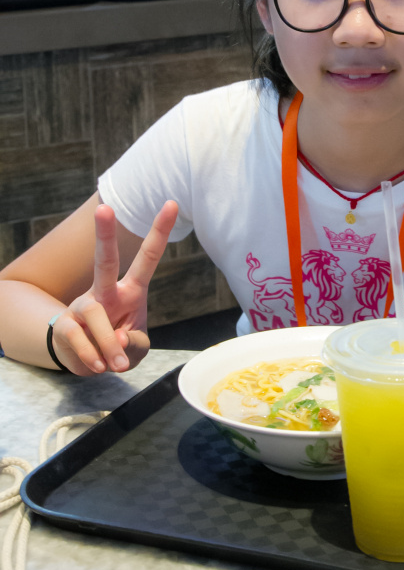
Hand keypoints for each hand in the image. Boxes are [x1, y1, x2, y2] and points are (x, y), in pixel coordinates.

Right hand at [51, 201, 178, 375]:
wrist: (88, 362)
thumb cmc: (119, 344)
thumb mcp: (138, 347)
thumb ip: (136, 344)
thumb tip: (118, 339)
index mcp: (131, 290)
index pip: (148, 257)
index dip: (160, 231)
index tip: (171, 203)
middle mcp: (106, 291)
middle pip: (105, 259)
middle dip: (105, 234)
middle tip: (104, 208)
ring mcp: (83, 305)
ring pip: (96, 315)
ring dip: (108, 344)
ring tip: (117, 364)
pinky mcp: (65, 323)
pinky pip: (78, 338)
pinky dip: (92, 356)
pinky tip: (99, 366)